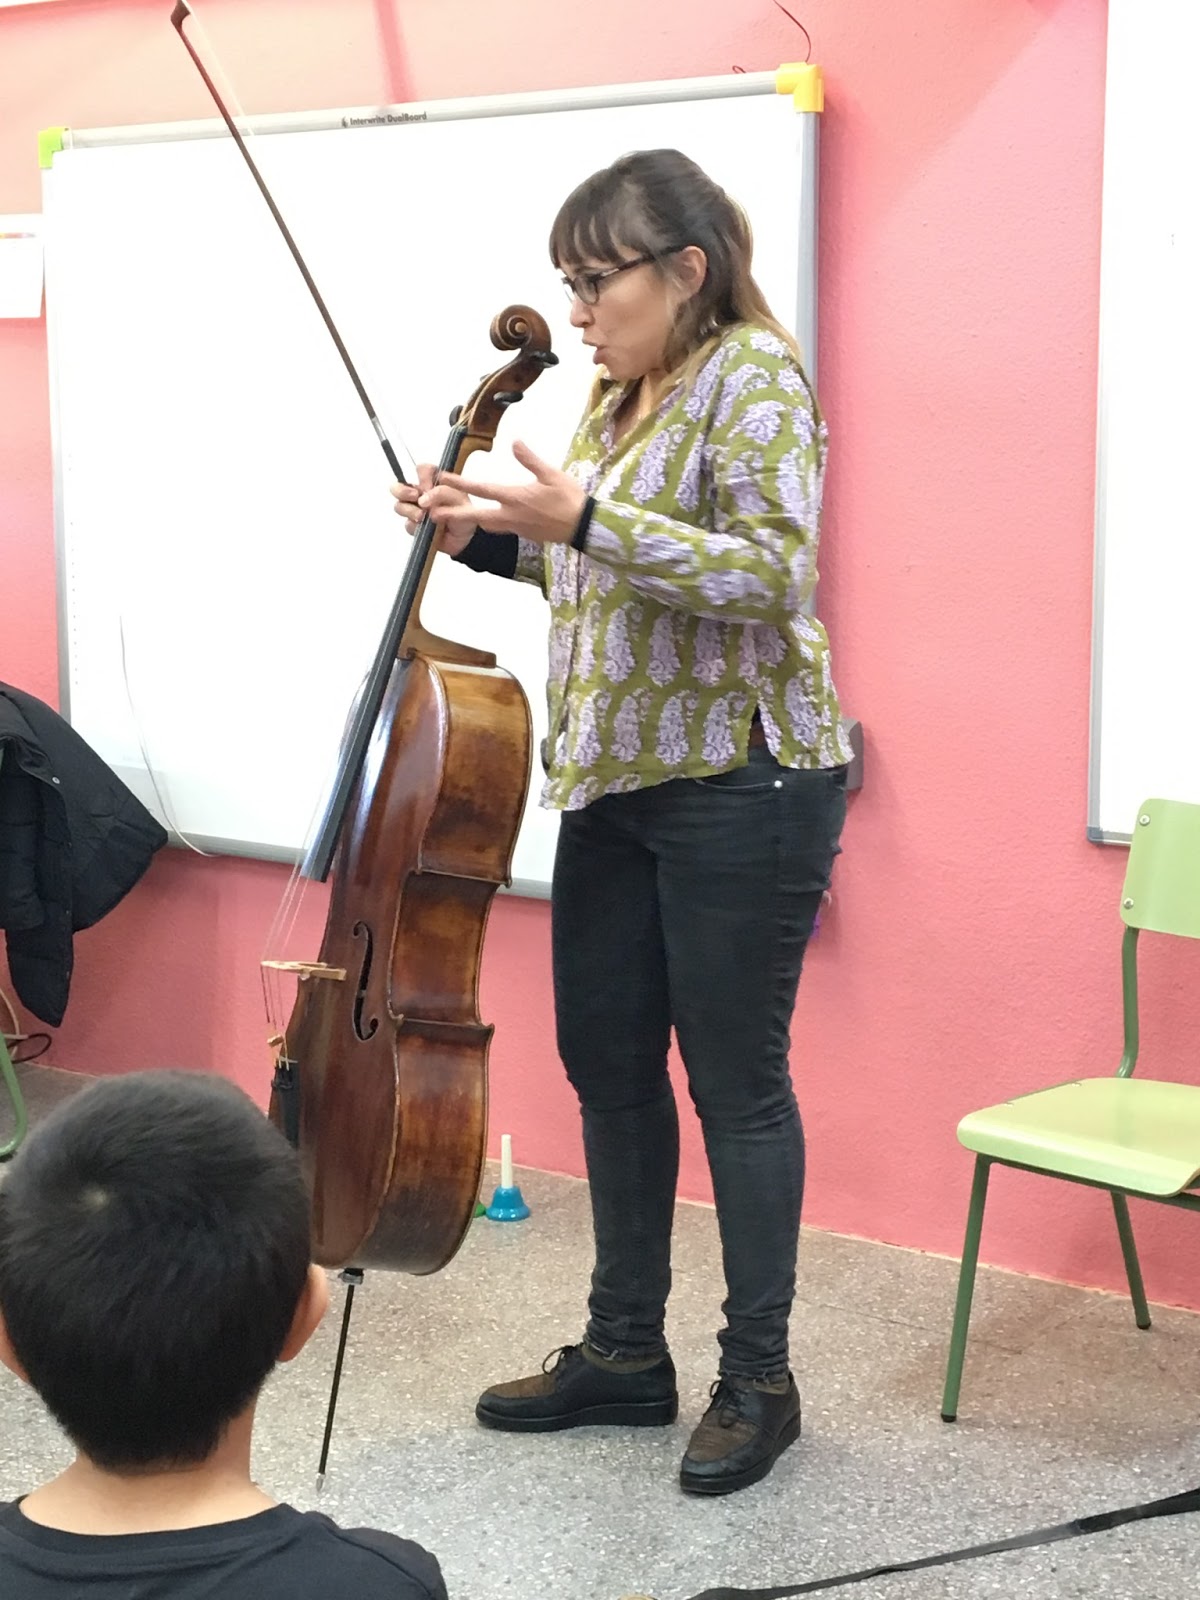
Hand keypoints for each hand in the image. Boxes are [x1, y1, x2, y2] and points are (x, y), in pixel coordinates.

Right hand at [389, 465, 475, 557]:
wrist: (466, 539)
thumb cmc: (464, 515)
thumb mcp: (458, 499)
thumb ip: (441, 493)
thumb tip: (421, 499)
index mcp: (434, 482)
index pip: (422, 470)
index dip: (422, 475)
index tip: (429, 485)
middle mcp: (421, 494)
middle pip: (399, 486)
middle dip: (402, 491)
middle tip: (414, 496)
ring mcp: (415, 510)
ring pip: (399, 506)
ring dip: (409, 510)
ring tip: (421, 516)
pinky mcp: (414, 526)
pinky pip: (407, 524)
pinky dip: (415, 526)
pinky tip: (426, 528)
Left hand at [418, 440, 586, 545]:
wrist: (583, 527)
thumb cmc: (569, 499)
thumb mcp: (551, 474)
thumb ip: (530, 459)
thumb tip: (514, 441)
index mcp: (516, 498)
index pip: (482, 489)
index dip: (461, 482)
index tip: (442, 478)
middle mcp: (511, 516)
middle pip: (476, 516)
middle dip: (453, 513)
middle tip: (432, 512)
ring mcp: (516, 527)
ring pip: (486, 524)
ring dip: (469, 519)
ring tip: (452, 516)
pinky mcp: (523, 534)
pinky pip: (500, 529)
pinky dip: (487, 523)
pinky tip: (485, 518)